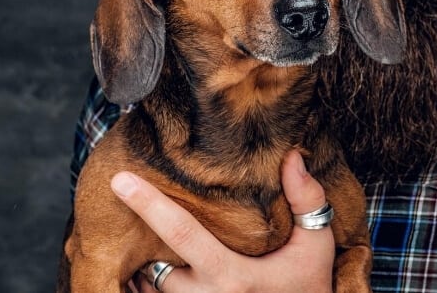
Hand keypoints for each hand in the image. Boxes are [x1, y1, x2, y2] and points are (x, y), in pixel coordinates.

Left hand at [111, 150, 334, 292]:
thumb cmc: (310, 284)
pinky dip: (154, 286)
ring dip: (148, 269)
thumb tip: (292, 156)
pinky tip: (164, 273)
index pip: (181, 232)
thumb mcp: (316, 243)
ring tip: (152, 248)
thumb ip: (306, 199)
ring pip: (154, 290)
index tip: (120, 180)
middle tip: (138, 212)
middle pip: (158, 266)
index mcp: (232, 276)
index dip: (148, 204)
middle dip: (147, 242)